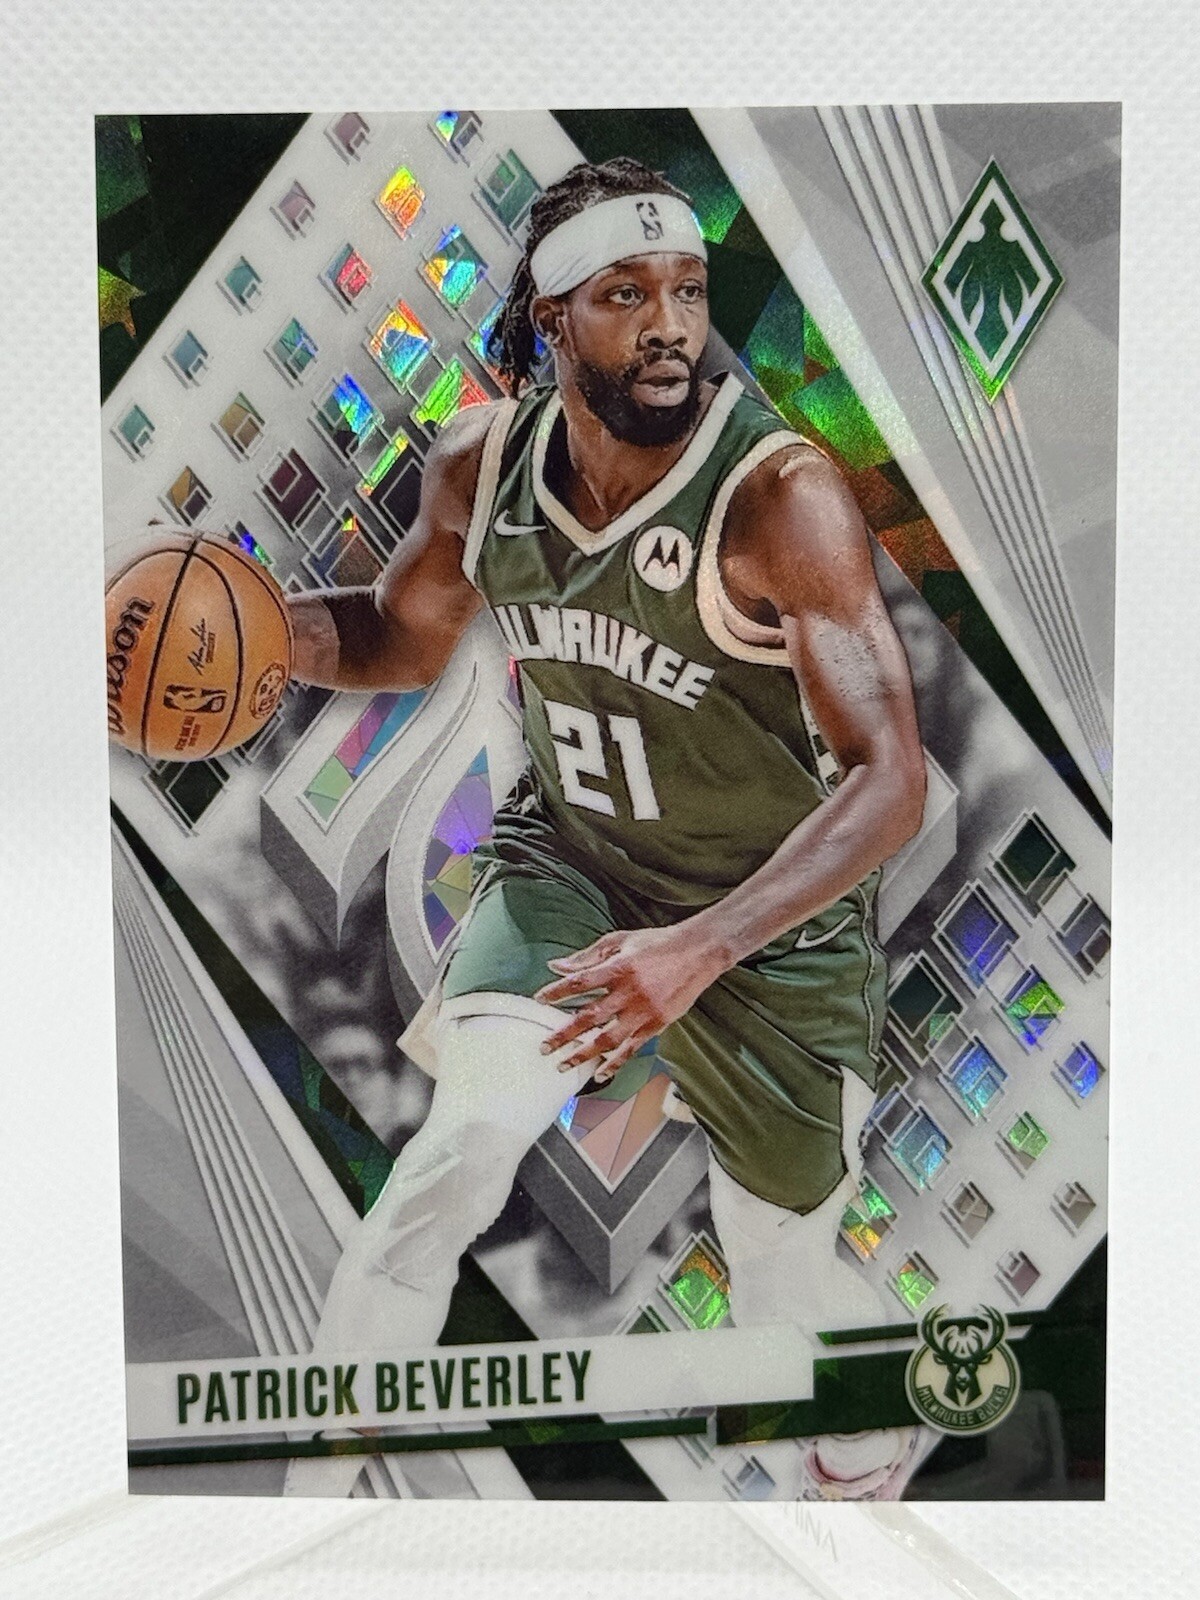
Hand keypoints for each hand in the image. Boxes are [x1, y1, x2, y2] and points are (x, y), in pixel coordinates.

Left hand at [535, 924, 727, 1082]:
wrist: (699, 952)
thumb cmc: (657, 943)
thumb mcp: (620, 941)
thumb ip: (587, 956)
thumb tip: (556, 965)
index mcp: (619, 968)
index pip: (580, 982)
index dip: (557, 992)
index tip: (538, 1000)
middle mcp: (630, 992)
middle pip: (590, 1017)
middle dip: (563, 1034)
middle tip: (544, 1047)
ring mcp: (644, 1011)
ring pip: (608, 1039)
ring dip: (583, 1054)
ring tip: (563, 1065)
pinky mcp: (657, 1024)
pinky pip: (632, 1048)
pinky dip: (615, 1063)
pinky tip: (599, 1073)